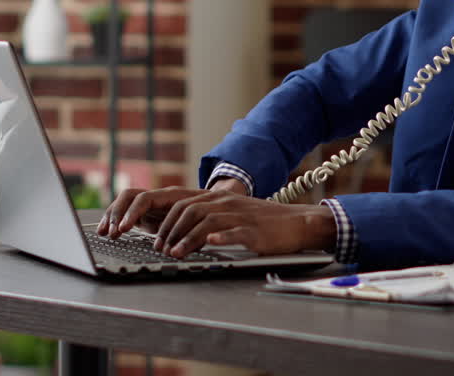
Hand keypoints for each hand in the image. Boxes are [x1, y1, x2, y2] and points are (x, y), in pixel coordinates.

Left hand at [98, 187, 335, 258]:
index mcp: (220, 200)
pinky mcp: (254, 230)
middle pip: (190, 210)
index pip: (184, 204)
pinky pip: (234, 231)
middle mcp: (227, 204)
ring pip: (207, 221)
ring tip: (175, 253)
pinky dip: (219, 237)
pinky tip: (209, 244)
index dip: (166, 221)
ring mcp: (241, 216)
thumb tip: (185, 236)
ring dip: (187, 238)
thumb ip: (211, 221)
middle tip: (160, 249)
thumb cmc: (264, 225)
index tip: (156, 240)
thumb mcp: (234, 218)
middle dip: (170, 230)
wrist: (297, 224)